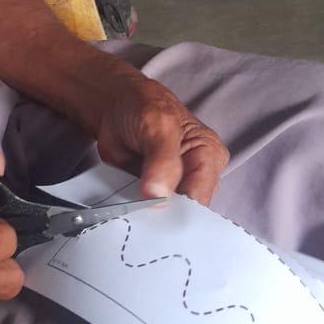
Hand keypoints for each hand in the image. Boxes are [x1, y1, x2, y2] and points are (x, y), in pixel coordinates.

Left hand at [91, 68, 228, 205]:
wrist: (115, 105)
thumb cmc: (143, 105)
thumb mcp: (158, 124)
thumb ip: (163, 159)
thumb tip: (158, 194)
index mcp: (208, 157)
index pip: (201, 196)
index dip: (179, 212)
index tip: (155, 216)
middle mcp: (195, 177)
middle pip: (184, 212)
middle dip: (163, 218)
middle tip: (140, 218)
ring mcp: (172, 188)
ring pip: (163, 217)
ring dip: (145, 218)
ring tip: (130, 214)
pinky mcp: (151, 194)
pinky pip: (144, 213)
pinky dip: (133, 214)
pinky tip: (124, 213)